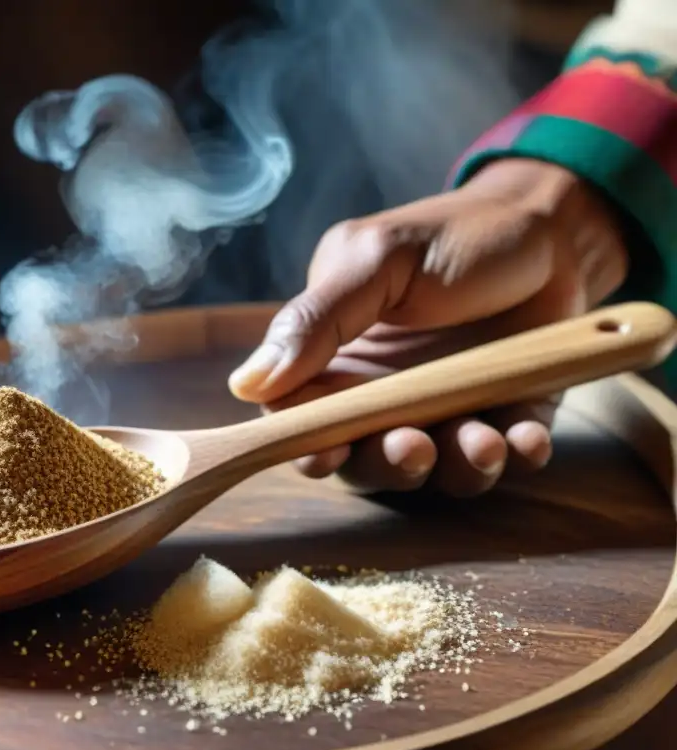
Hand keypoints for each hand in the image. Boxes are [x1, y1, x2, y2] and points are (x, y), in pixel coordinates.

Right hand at [228, 159, 628, 496]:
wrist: (552, 229)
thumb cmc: (455, 235)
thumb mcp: (376, 261)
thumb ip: (314, 321)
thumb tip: (245, 384)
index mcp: (342, 360)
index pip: (303, 420)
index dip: (307, 446)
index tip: (325, 454)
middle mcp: (388, 397)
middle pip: (365, 460)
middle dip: (386, 465)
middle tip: (412, 446)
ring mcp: (449, 413)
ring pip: (435, 472)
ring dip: (455, 468)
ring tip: (483, 441)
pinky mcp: (509, 420)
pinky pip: (505, 458)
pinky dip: (515, 456)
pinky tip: (525, 435)